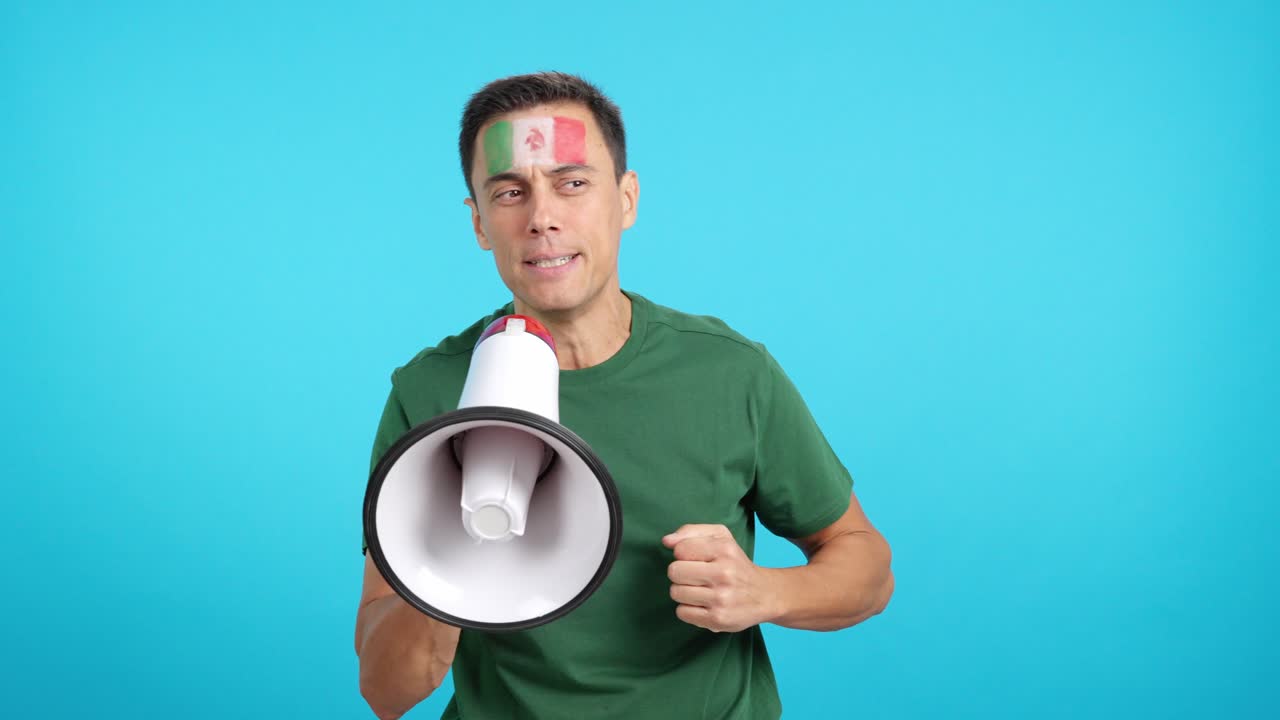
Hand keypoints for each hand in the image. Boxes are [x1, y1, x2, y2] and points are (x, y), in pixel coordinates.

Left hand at [661, 524, 779, 632]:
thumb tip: (666, 541)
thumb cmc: (736, 563)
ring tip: (699, 591)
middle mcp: (724, 573)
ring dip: (683, 592)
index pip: (680, 549)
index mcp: (724, 549)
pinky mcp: (718, 619)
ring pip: (676, 592)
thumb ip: (690, 532)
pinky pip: (682, 612)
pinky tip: (702, 604)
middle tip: (694, 577)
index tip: (695, 559)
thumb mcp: (721, 537)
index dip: (683, 555)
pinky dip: (688, 609)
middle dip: (680, 574)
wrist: (765, 595)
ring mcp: (721, 598)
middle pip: (674, 571)